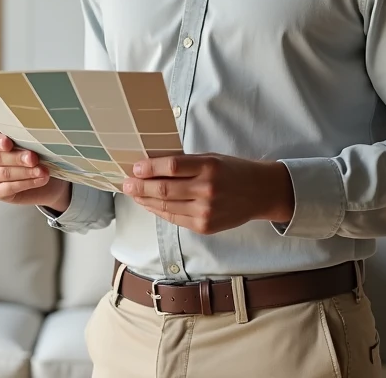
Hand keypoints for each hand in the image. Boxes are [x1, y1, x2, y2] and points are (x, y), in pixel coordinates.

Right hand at [0, 128, 70, 211]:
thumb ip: (27, 140)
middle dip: (16, 158)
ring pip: (2, 173)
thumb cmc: (39, 156)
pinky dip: (26, 183)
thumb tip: (33, 137)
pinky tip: (40, 180)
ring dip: (24, 172)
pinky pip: (7, 188)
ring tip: (42, 171)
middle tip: (33, 158)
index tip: (8, 143)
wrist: (50, 179)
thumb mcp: (34, 144)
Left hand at [121, 153, 294, 234]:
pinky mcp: (205, 227)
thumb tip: (150, 165)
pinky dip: (158, 211)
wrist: (260, 193)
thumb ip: (185, 163)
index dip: (149, 168)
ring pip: (165, 206)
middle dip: (140, 186)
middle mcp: (207, 190)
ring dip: (145, 200)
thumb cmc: (232, 171)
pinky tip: (149, 204)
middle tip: (126, 183)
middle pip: (164, 189)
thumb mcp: (211, 158)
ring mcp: (206, 211)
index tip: (135, 168)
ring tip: (133, 193)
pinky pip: (174, 219)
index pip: (171, 166)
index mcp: (209, 167)